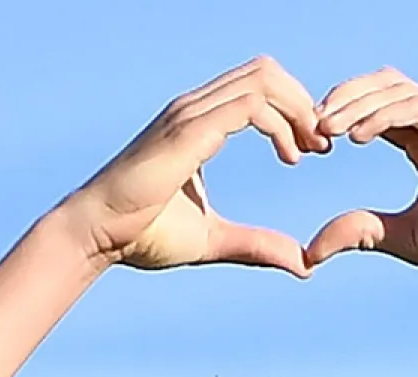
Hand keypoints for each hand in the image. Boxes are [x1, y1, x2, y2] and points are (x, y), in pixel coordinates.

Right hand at [60, 56, 328, 277]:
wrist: (97, 236)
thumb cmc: (142, 235)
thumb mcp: (213, 240)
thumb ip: (256, 245)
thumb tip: (302, 264)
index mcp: (198, 122)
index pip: (258, 87)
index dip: (294, 110)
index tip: (313, 150)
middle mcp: (194, 109)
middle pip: (266, 71)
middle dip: (303, 103)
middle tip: (321, 146)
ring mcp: (189, 115)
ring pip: (262, 80)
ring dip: (297, 110)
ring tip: (310, 150)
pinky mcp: (188, 131)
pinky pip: (250, 107)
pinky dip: (282, 124)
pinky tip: (291, 156)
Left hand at [304, 69, 417, 288]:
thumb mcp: (405, 239)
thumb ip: (363, 233)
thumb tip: (311, 251)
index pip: (376, 109)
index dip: (342, 116)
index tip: (311, 142)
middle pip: (383, 85)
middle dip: (343, 98)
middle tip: (311, 126)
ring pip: (396, 88)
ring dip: (356, 102)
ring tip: (326, 128)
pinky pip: (415, 109)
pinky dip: (382, 116)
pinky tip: (355, 138)